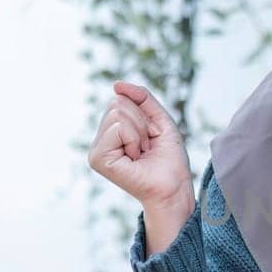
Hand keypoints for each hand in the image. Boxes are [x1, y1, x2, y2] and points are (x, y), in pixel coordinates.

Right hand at [87, 82, 194, 250]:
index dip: (144, 115)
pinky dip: (134, 139)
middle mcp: (100, 140)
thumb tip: (116, 85)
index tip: (150, 139)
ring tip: (142, 153)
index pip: (120, 100)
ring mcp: (96, 150)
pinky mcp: (98, 159)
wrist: (174, 187)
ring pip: (118, 113)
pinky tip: (135, 158)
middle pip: (117, 104)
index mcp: (111, 132)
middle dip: (141, 122)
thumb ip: (142, 98)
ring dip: (139, 132)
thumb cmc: (169, 158)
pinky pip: (118, 127)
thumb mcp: (159, 120)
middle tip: (147, 147)